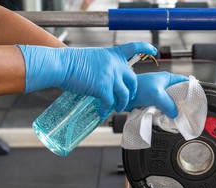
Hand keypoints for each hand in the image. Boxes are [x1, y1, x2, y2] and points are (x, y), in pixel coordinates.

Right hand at [17, 42, 156, 115]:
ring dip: (122, 104)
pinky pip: (109, 103)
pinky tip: (101, 112)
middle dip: (132, 92)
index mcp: (113, 55)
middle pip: (133, 81)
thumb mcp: (95, 58)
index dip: (145, 49)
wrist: (62, 65)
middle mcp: (115, 65)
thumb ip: (106, 67)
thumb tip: (109, 80)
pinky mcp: (103, 88)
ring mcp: (111, 77)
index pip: (134, 48)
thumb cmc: (73, 62)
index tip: (154, 50)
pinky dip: (105, 109)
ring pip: (124, 95)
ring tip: (117, 109)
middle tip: (126, 99)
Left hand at [125, 72, 188, 117]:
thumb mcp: (158, 95)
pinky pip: (163, 108)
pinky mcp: (153, 102)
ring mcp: (158, 94)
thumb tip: (175, 114)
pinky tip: (168, 118)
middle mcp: (164, 85)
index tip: (197, 98)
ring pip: (171, 102)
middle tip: (189, 111)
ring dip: (173, 109)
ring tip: (179, 116)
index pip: (185, 81)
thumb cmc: (139, 88)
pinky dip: (165, 113)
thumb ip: (169, 105)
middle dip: (183, 102)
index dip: (192, 89)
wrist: (124, 95)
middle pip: (179, 94)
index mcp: (168, 78)